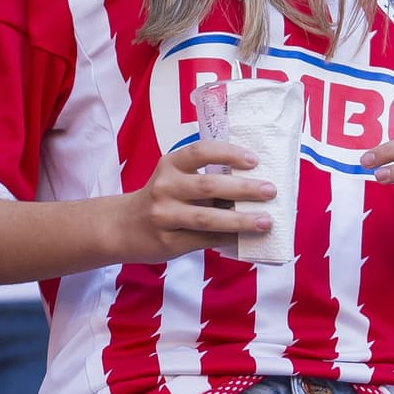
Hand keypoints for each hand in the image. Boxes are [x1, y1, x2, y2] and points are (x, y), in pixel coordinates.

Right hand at [114, 141, 276, 262]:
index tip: (254, 160)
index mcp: (170, 164)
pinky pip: (204, 240)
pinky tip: (245, 238)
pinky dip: (227, 239)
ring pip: (207, 218)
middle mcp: (165, 187)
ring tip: (265, 221)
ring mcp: (164, 215)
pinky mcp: (167, 241)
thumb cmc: (161, 199)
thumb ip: (204, 178)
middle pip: (209, 186)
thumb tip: (252, 186)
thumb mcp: (174, 178)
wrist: (123, 227)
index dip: (228, 154)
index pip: (201, 152)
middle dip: (243, 189)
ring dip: (240, 220)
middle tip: (270, 190)